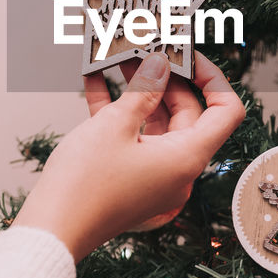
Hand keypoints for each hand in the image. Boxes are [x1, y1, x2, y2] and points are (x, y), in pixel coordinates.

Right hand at [13, 52, 245, 261]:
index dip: (212, 78)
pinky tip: (96, 80)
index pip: (225, 111)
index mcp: (187, 157)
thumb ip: (143, 90)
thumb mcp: (115, 125)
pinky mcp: (131, 177)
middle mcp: (178, 168)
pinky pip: (134, 136)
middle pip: (188, 113)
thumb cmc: (84, 184)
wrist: (51, 230)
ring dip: (139, 90)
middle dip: (165, 77)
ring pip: (157, 122)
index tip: (187, 57)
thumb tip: (161, 63)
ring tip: (119, 57)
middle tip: (145, 48)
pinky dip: (119, 110)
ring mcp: (155, 174)